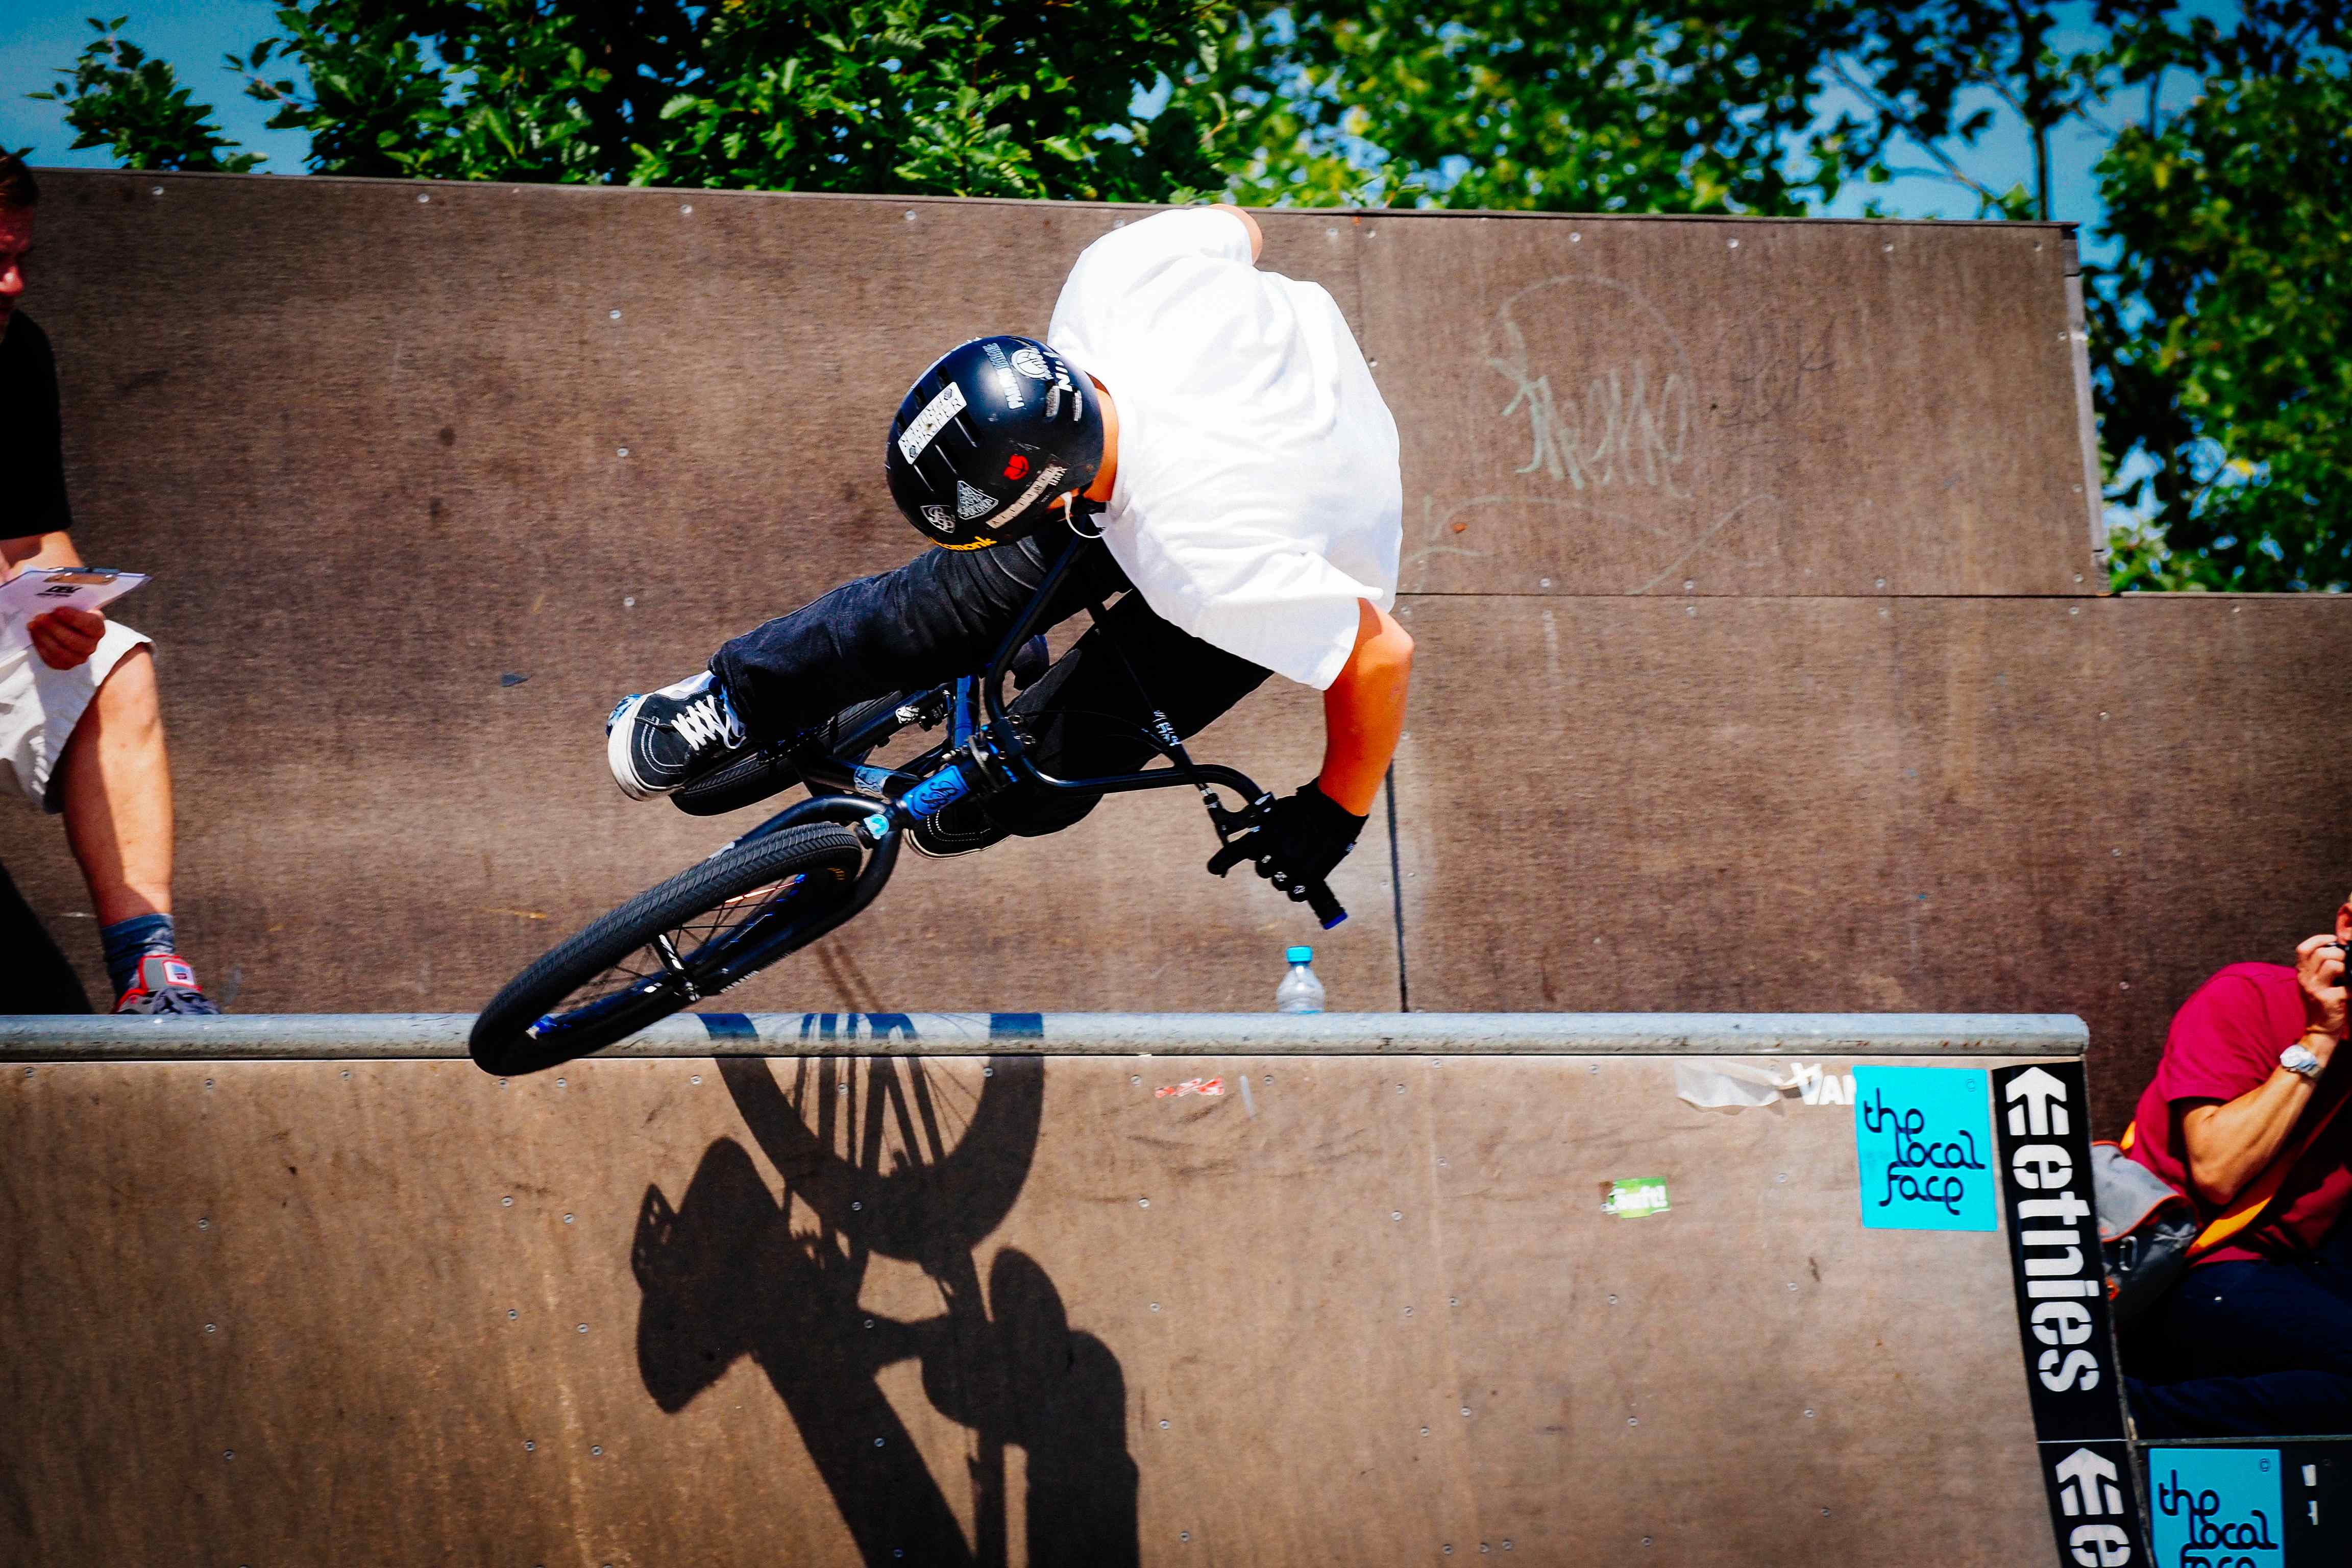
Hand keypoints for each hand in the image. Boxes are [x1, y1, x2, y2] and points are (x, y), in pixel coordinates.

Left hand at [27, 605, 103, 669]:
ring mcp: (78, 657)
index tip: (57, 609)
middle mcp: (91, 645)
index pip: (90, 625)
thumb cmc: (71, 612)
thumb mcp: (75, 604)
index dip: (74, 618)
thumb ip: (70, 601)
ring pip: (61, 652)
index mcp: (97, 628)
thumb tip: (57, 597)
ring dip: (44, 637)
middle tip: (41, 616)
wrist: (66, 626)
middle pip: (75, 642)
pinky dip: (39, 644)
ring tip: (34, 624)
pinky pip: (50, 658)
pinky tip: (34, 632)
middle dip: (55, 628)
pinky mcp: (64, 664)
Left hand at [1206, 782, 1365, 899]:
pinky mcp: (1309, 878)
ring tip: (1298, 863)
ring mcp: (1291, 868)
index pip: (1235, 852)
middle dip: (1270, 863)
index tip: (1213, 867)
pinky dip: (1297, 889)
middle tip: (1284, 853)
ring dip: (1284, 875)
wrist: (1334, 810)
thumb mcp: (1276, 812)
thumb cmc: (1307, 807)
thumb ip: (1262, 827)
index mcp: (1263, 837)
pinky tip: (1302, 881)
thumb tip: (1253, 840)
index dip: (1221, 862)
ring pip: (1279, 883)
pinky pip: (1295, 894)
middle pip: (1262, 869)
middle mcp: (1274, 855)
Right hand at [2294, 932, 2346, 1047]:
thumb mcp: (2315, 982)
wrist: (2320, 1028)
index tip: (2333, 941)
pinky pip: (2346, 986)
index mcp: (2302, 972)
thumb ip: (2320, 967)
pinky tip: (2350, 992)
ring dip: (2346, 968)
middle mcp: (2305, 979)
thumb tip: (2339, 949)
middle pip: (2322, 954)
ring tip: (2347, 976)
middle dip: (2339, 954)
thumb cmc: (2322, 1002)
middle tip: (2345, 963)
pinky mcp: (2328, 999)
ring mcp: (2316, 989)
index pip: (2303, 949)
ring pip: (2333, 965)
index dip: (2319, 940)